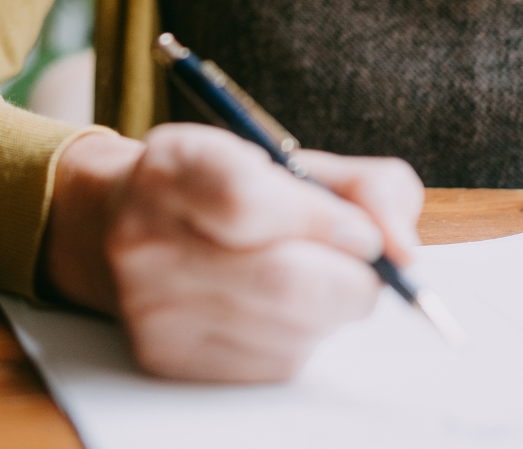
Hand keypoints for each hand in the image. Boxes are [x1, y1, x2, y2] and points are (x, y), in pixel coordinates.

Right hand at [40, 125, 423, 383]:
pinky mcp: (167, 358)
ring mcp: (152, 305)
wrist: (119, 229)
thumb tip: (404, 250)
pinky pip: (273, 363)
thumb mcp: (289, 160)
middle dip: (350, 280)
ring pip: (291, 331)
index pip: (248, 201)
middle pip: (283, 284)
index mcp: (173, 167)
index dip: (322, 221)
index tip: (360, 231)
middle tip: (358, 264)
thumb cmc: (224, 189)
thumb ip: (366, 187)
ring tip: (305, 279)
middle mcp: (146, 236)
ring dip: (327, 311)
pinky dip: (298, 339)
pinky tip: (273, 310)